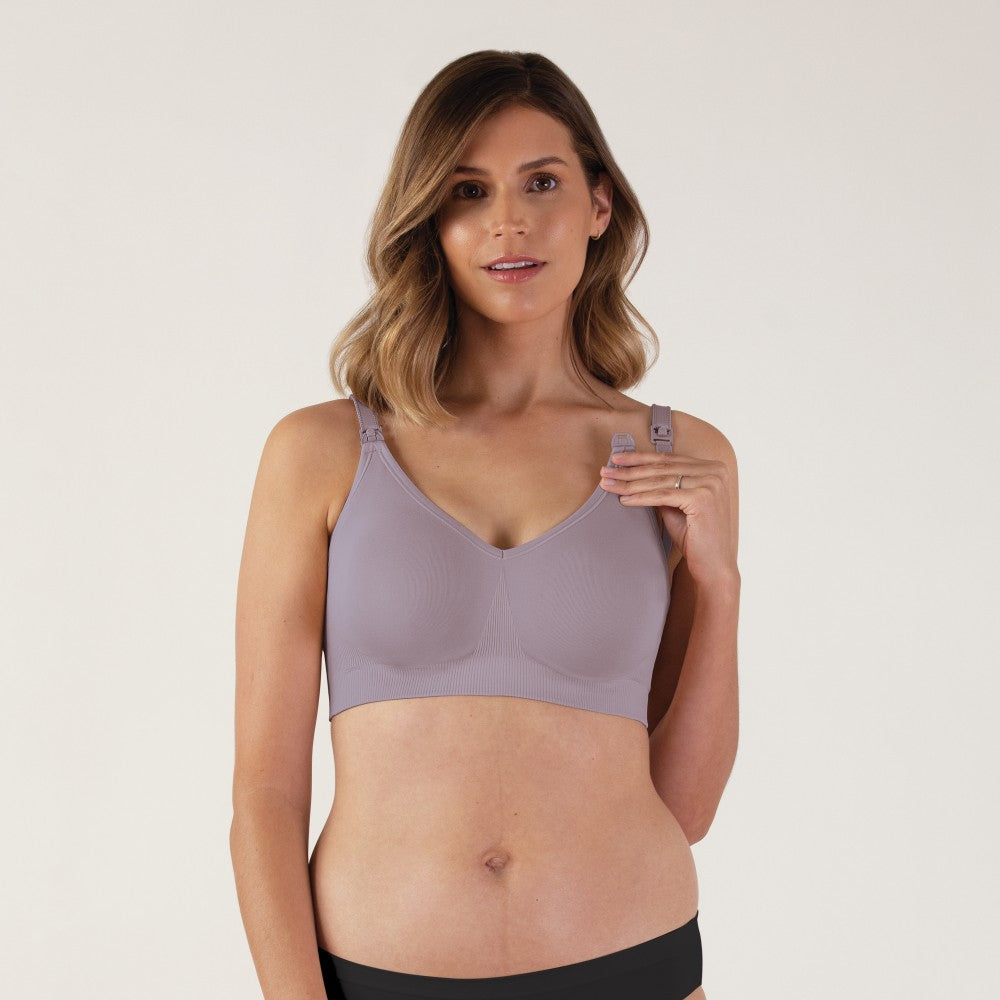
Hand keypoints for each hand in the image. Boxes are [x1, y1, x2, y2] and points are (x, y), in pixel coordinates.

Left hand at [599, 449, 737, 586]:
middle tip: (606, 471)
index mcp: (712, 468)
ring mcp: (710, 484)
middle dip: (630, 469)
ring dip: (630, 482)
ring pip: (660, 480)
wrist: (713, 565)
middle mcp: (715, 471)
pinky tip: (624, 499)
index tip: (617, 459)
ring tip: (608, 484)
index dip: (640, 458)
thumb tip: (634, 475)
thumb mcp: (676, 504)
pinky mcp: (702, 499)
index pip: (669, 458)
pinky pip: (663, 496)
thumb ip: (663, 487)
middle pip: (662, 467)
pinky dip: (641, 497)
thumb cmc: (695, 537)